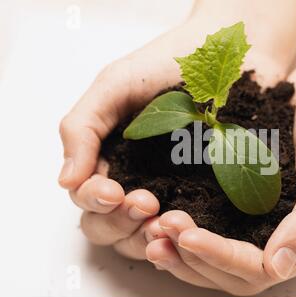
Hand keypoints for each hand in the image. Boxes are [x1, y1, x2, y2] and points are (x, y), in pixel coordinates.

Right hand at [58, 17, 293, 260]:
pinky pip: (185, 231)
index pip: (88, 198)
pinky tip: (189, 230)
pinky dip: (180, 238)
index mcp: (108, 159)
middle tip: (145, 203)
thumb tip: (65, 181)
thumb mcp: (114, 87)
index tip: (114, 191)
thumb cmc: (164, 65)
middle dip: (121, 222)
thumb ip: (82, 129)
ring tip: (166, 222)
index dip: (95, 202)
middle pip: (110, 227)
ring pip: (143, 237)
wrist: (225, 55)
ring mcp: (171, 193)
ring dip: (148, 237)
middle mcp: (135, 182)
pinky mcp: (205, 199)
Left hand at [149, 56, 295, 294]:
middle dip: (194, 258)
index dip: (221, 258)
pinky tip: (164, 209)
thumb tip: (277, 267)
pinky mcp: (251, 197)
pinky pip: (218, 220)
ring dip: (185, 247)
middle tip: (158, 234)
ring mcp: (269, 219)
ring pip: (221, 251)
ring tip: (153, 228)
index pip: (260, 270)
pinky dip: (191, 220)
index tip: (187, 235)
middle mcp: (289, 238)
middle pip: (234, 271)